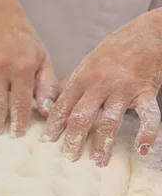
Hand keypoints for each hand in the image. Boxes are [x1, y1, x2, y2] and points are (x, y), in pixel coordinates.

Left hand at [43, 8, 161, 165]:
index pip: (62, 106)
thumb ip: (70, 87)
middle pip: (81, 116)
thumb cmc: (114, 52)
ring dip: (103, 143)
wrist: (147, 32)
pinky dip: (148, 133)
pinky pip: (148, 114)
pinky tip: (143, 150)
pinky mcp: (147, 90)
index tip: (47, 142)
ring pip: (109, 120)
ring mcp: (124, 88)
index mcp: (82, 78)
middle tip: (68, 159)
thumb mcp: (87, 65)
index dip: (54, 125)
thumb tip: (48, 106)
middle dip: (73, 139)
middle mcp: (100, 83)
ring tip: (99, 162)